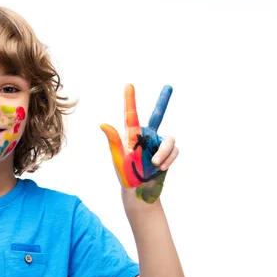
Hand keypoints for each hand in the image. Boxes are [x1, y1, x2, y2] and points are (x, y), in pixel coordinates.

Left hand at [100, 84, 177, 203]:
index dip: (130, 99)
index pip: (130, 114)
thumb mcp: (118, 158)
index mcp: (132, 135)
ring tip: (155, 165)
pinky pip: (174, 150)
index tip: (129, 85)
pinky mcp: (168, 153)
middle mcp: (147, 136)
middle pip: (157, 115)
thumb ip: (113, 140)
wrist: (139, 190)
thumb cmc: (125, 174)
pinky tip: (160, 168)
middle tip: (169, 86)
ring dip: (164, 152)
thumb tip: (102, 123)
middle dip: (163, 101)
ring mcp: (158, 144)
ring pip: (169, 139)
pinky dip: (168, 159)